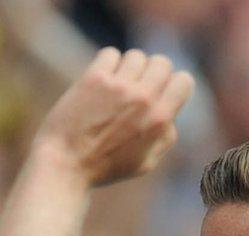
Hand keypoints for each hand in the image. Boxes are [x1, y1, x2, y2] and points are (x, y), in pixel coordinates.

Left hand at [34, 48, 193, 187]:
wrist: (64, 166)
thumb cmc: (104, 168)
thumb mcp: (145, 163)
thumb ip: (165, 137)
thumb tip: (171, 116)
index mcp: (160, 119)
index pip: (184, 80)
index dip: (170, 85)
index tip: (155, 94)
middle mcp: (144, 99)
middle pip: (162, 62)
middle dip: (150, 74)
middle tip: (133, 90)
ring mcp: (119, 87)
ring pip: (136, 56)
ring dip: (126, 69)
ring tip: (113, 87)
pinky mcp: (94, 79)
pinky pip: (110, 54)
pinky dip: (106, 65)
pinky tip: (98, 83)